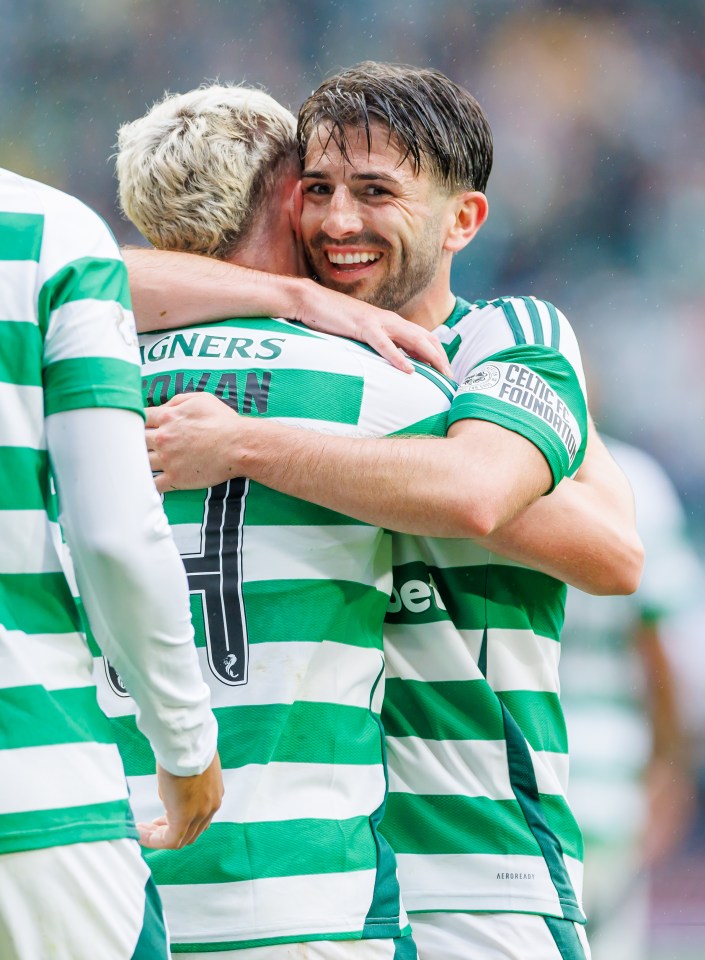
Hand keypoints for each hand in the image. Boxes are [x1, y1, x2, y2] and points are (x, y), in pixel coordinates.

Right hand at [138, 752, 223, 849]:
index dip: (181, 821)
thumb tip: (171, 793)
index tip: (162, 819)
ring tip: (143, 830)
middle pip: (192, 832)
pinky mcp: (184, 817)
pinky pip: (170, 840)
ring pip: (181, 839)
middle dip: (170, 830)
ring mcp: (200, 813)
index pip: (200, 819)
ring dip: (160, 836)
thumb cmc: (186, 747)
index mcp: (214, 793)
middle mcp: (211, 806)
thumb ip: (184, 784)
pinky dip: (154, 840)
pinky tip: (140, 833)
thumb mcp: (189, 767)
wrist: (186, 742)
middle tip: (152, 825)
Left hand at [146, 393, 246, 491]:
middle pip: (136, 440)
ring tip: (141, 462)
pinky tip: (148, 481)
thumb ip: (177, 400)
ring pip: (141, 462)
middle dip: (137, 440)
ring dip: (140, 461)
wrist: (238, 446)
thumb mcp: (201, 399)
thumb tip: (162, 407)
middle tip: (140, 443)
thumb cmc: (223, 421)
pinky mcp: (175, 478)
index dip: (140, 421)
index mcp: (167, 418)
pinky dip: (148, 483)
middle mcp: (163, 439)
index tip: (144, 426)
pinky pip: (153, 484)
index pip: (141, 417)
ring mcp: (167, 460)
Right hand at [293, 278, 451, 376]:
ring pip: (413, 339)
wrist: (311, 300)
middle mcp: (390, 320)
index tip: (446, 373)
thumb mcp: (361, 333)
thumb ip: (376, 342)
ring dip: (430, 357)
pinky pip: (385, 344)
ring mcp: (378, 322)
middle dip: (441, 359)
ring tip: (441, 374)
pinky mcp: (363, 327)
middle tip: (451, 379)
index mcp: (391, 322)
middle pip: (426, 338)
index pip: (424, 337)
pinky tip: (408, 370)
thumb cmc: (334, 319)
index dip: (438, 354)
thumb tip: (388, 361)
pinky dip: (398, 357)